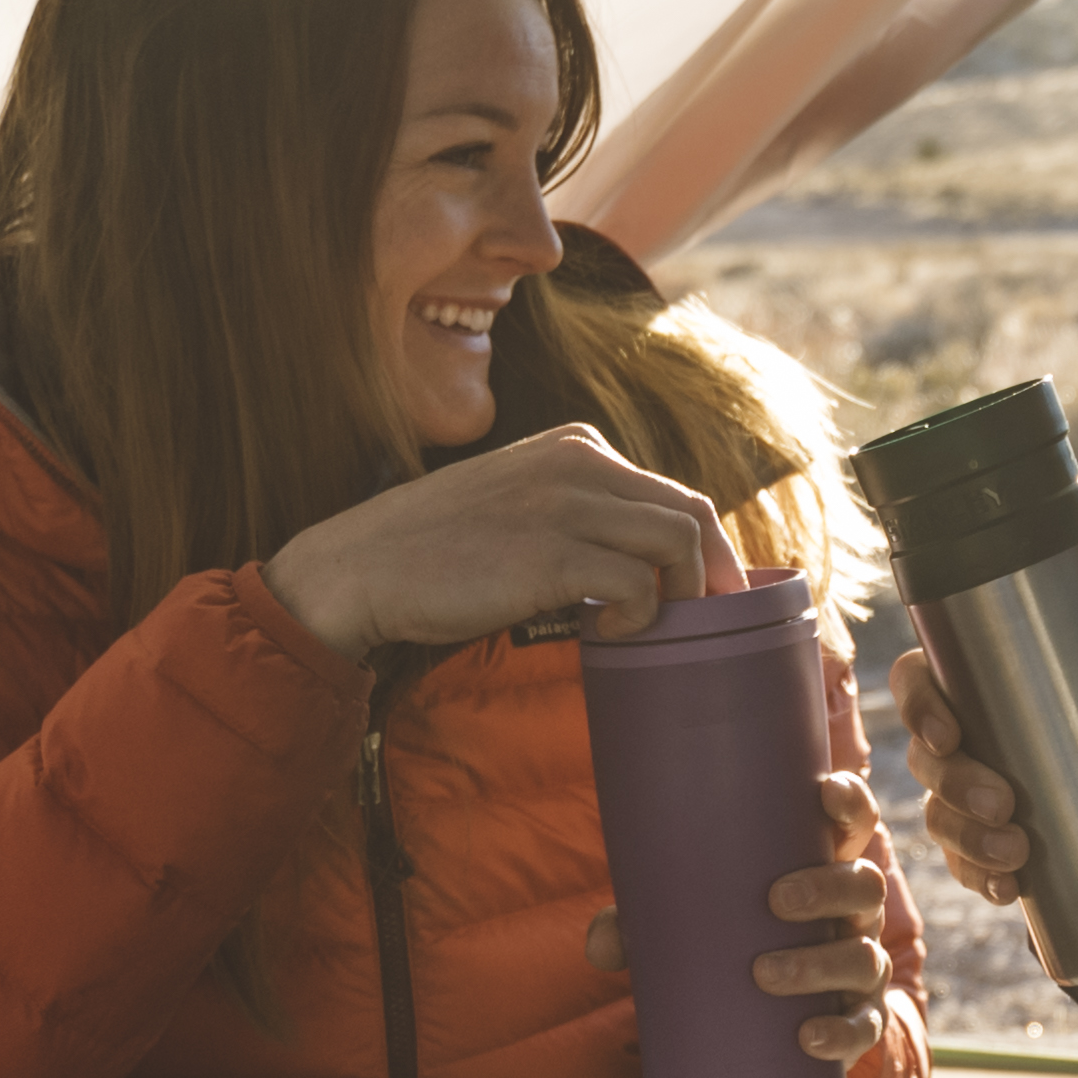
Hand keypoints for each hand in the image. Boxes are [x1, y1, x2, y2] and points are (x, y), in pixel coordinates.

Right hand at [273, 423, 719, 658]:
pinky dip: (639, 615)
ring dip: (682, 592)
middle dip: (715, 569)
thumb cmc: (438, 549)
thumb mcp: (518, 501)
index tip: (712, 591)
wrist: (361, 568)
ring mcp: (565, 504)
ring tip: (649, 626)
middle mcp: (578, 462)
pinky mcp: (551, 554)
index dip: (704, 545)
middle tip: (717, 619)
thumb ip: (576, 508)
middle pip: (690, 510)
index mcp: (574, 444)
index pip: (670, 490)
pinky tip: (608, 632)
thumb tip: (642, 556)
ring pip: (678, 540)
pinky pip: (637, 583)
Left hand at [579, 773, 906, 1066]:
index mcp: (822, 867)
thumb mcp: (684, 922)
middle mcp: (853, 912)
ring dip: (821, 963)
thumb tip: (601, 946)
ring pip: (866, 957)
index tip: (825, 793)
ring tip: (765, 973)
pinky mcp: (857, 1017)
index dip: (851, 802)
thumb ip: (638, 925)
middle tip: (776, 900)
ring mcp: (861, 965)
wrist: (760, 1016)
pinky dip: (841, 1032)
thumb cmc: (722, 941)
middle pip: (865, 885)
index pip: (853, 822)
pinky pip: (864, 1025)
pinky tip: (807, 1037)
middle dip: (828, 887)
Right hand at [890, 620, 1077, 913]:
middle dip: (956, 786)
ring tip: (1017, 853)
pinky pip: (965, 865)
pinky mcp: (987, 844)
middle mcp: (964, 740)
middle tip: (1005, 804)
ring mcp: (968, 797)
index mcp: (983, 683)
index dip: (918, 706)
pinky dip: (981, 878)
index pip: (917, 682)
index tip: (950, 734)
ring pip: (940, 817)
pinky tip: (1008, 889)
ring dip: (968, 840)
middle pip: (926, 760)